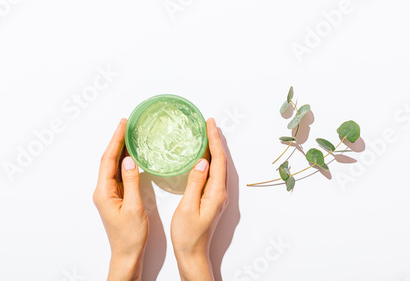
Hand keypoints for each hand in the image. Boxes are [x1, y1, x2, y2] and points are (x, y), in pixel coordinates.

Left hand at [93, 118, 148, 280]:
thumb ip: (131, 182)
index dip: (115, 141)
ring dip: (120, 150)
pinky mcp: (116, 197)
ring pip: (113, 166)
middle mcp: (103, 191)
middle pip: (109, 160)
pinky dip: (124, 162)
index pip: (109, 160)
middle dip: (117, 141)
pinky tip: (131, 155)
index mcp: (104, 192)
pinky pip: (119, 174)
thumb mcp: (135, 207)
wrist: (127, 253)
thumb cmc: (130, 235)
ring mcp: (109, 194)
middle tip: (126, 124)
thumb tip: (128, 160)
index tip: (123, 125)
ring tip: (129, 134)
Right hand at [171, 118, 228, 280]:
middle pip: (222, 161)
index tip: (209, 124)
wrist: (192, 254)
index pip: (218, 160)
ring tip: (207, 134)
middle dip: (216, 140)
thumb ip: (195, 184)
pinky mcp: (212, 199)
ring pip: (219, 167)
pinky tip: (203, 157)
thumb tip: (202, 162)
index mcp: (216, 193)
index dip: (214, 140)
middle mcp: (221, 193)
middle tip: (208, 123)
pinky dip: (210, 160)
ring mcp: (217, 196)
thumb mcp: (187, 208)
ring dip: (214, 149)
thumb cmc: (188, 235)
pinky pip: (214, 174)